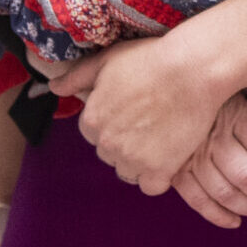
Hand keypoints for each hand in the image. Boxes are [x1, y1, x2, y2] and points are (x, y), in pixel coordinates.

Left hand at [73, 35, 230, 193]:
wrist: (192, 71)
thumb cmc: (150, 60)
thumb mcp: (107, 60)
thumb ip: (77, 77)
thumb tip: (53, 87)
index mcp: (92, 119)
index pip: (92, 132)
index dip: (111, 122)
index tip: (129, 112)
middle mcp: (108, 143)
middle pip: (109, 153)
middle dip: (123, 141)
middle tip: (146, 122)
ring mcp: (134, 159)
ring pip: (127, 171)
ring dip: (138, 160)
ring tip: (158, 139)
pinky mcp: (160, 169)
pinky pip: (150, 186)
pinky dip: (156, 177)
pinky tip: (166, 158)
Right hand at [170, 95, 246, 227]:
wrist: (166, 89)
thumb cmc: (210, 92)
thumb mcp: (237, 88)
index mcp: (235, 115)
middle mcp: (215, 137)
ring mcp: (192, 156)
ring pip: (226, 193)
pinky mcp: (175, 170)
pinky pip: (198, 201)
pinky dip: (219, 216)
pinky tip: (234, 220)